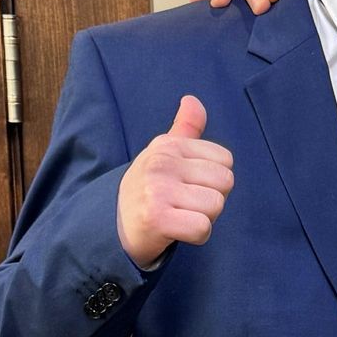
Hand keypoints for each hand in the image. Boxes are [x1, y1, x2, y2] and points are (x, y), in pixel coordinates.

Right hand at [116, 94, 233, 262]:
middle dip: (211, 199)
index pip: (225, 160)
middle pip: (225, 182)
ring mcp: (157, 189)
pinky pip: (202, 228)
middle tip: (184, 204)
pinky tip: (177, 231)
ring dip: (204, 218)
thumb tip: (192, 100)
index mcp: (168, 145)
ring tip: (179, 216)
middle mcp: (162, 163)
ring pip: (215, 206)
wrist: (111, 225)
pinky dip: (196, 236)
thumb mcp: (162, 153)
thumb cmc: (148, 189)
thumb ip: (184, 128)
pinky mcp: (156, 218)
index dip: (213, 179)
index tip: (188, 185)